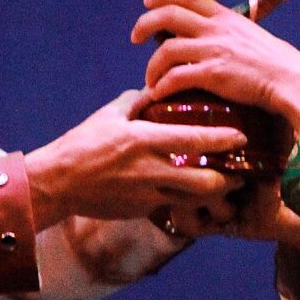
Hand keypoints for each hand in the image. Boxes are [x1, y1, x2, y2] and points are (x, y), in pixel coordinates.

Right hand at [26, 91, 246, 226]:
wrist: (57, 183)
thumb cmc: (82, 143)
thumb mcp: (110, 115)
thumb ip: (137, 102)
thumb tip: (157, 89)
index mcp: (143, 140)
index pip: (194, 140)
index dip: (223, 139)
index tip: (242, 135)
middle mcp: (150, 170)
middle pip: (205, 181)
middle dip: (229, 178)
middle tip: (241, 169)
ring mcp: (147, 194)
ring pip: (195, 200)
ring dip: (215, 194)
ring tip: (228, 185)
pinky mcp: (143, 210)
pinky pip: (176, 208)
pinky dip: (191, 203)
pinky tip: (198, 196)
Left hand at [131, 0, 299, 127]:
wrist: (290, 80)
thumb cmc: (276, 63)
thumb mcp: (252, 36)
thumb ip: (231, 34)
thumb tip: (218, 39)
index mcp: (225, 17)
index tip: (148, 1)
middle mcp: (215, 28)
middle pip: (168, 15)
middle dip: (145, 23)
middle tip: (135, 36)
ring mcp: (212, 50)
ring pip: (166, 49)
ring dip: (151, 66)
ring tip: (150, 79)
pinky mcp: (212, 73)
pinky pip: (175, 77)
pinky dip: (162, 86)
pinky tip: (159, 94)